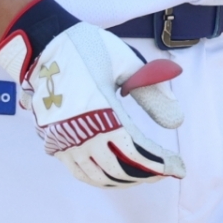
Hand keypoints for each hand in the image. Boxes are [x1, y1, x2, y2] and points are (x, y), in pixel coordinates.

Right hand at [0, 21, 184, 186]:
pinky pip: (80, 172)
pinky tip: (117, 173)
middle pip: (121, 169)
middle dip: (148, 174)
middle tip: (167, 170)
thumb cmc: (87, 48)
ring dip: (127, 179)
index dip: (161, 164)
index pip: (137, 152)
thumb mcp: (126, 63)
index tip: (180, 168)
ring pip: (100, 176)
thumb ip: (152, 93)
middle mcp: (80, 132)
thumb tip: (177, 122)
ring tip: (147, 173)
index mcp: (101, 111)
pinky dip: (103, 178)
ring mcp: (64, 141)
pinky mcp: (53, 142)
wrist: (43, 44)